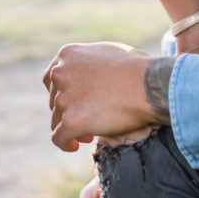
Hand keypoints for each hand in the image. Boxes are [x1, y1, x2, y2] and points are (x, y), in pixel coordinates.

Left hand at [43, 42, 172, 152]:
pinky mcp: (71, 121)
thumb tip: (90, 74)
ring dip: (69, 127)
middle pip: (54, 99)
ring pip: (56, 120)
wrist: (147, 85)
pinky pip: (58, 138)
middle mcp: (60, 74)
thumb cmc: (136, 68)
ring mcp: (64, 98)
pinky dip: (64, 143)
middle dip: (69, 110)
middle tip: (89, 119)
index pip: (51, 78)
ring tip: (87, 135)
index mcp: (67, 55)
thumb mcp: (106, 52)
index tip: (76, 101)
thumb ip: (88, 62)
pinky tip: (74, 145)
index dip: (62, 92)